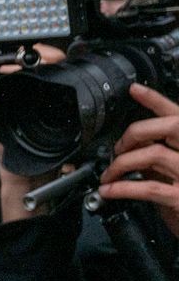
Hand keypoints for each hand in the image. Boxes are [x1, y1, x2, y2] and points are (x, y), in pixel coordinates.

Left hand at [99, 83, 178, 236]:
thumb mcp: (174, 171)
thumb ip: (159, 156)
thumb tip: (131, 148)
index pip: (176, 114)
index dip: (155, 100)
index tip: (134, 90)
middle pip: (167, 126)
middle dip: (134, 134)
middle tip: (117, 149)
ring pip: (152, 155)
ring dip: (121, 164)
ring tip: (108, 176)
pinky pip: (148, 188)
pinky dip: (123, 188)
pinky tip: (110, 191)